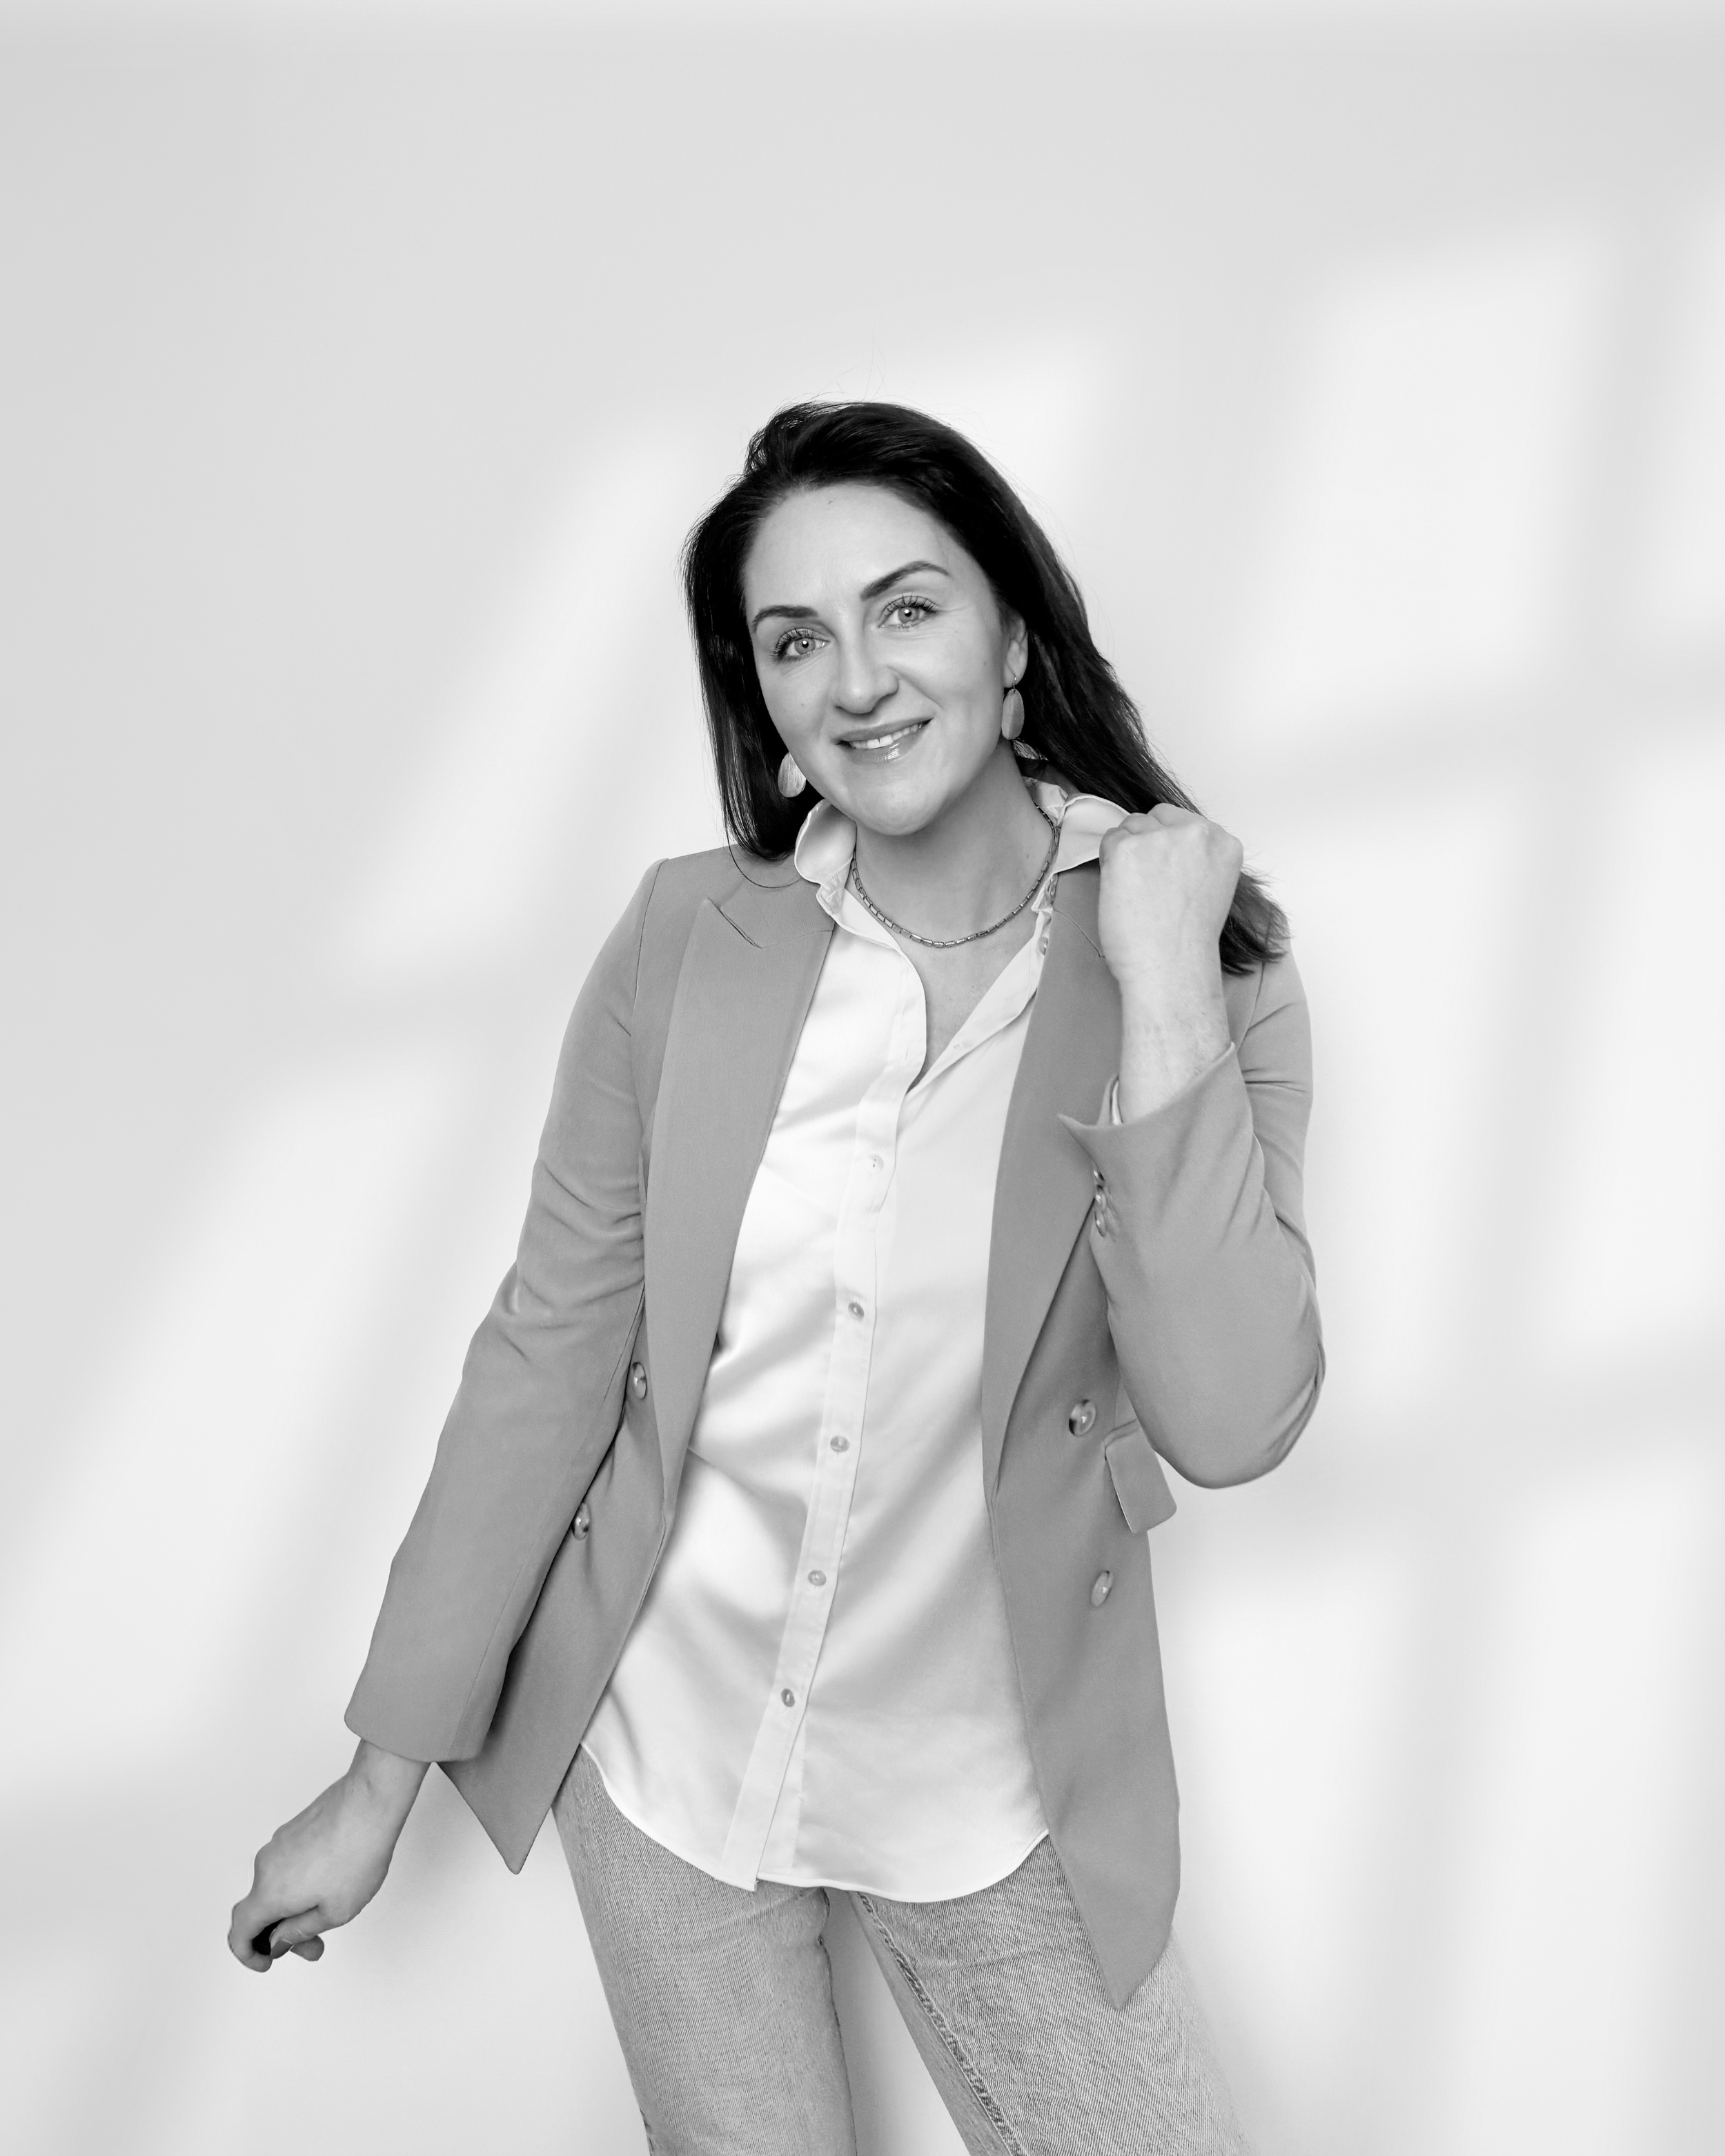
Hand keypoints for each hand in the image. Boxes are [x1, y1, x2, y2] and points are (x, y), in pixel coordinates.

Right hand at [228, 1740, 427, 1972]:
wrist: (371, 1802)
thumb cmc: (357, 1854)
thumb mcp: (334, 1912)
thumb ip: (298, 1932)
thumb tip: (278, 1941)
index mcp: (270, 1892)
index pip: (239, 1932)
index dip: (248, 1954)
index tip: (267, 1961)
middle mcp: (266, 1866)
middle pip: (261, 1910)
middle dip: (284, 1933)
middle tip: (315, 1944)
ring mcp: (279, 1844)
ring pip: (276, 1886)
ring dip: (294, 1907)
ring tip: (330, 1912)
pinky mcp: (293, 1830)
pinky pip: (287, 1866)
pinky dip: (300, 1883)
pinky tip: (330, 1883)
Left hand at [1095, 804, 1242, 995]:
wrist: (1170, 967)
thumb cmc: (1187, 940)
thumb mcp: (1209, 886)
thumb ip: (1194, 858)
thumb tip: (1164, 844)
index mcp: (1223, 843)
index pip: (1184, 821)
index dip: (1167, 844)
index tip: (1165, 870)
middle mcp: (1196, 832)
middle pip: (1156, 817)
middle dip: (1147, 842)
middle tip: (1148, 883)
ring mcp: (1160, 837)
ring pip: (1131, 826)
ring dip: (1127, 852)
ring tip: (1137, 891)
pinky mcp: (1127, 848)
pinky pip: (1109, 841)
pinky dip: (1109, 865)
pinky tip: (1123, 892)